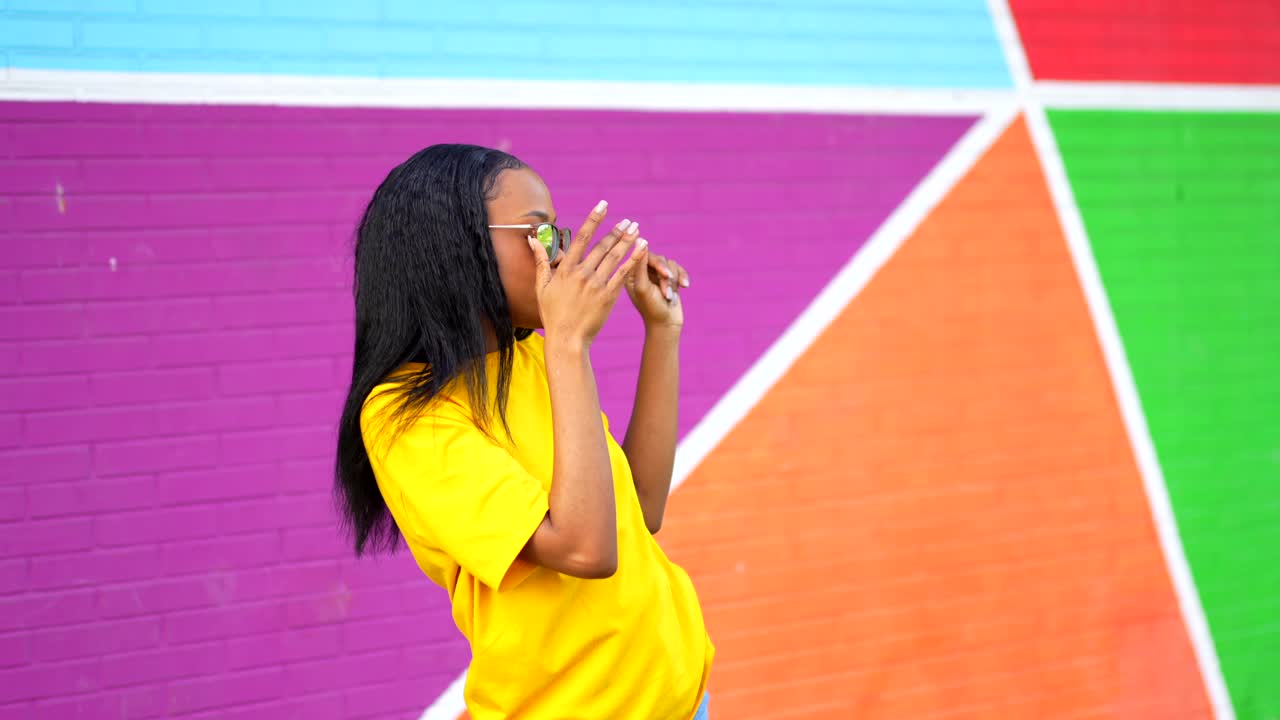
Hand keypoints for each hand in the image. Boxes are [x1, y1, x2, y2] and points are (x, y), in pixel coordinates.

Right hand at [530, 203, 647, 347]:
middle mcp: (581, 273)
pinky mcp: (608, 296)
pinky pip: (623, 274)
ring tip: (636, 229)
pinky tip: (642, 248)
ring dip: (627, 240)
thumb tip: (532, 239)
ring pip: (614, 256)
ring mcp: (596, 284)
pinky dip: (634, 259)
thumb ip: (540, 260)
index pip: (581, 237)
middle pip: (602, 246)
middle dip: (617, 231)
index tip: (603, 206)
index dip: (594, 219)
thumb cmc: (553, 314)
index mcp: (566, 269)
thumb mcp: (541, 286)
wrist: (567, 339)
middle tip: (628, 221)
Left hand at [625, 246, 689, 328]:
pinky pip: (678, 268)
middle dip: (665, 274)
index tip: (664, 273)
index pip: (642, 255)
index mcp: (630, 272)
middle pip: (658, 258)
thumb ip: (640, 264)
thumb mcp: (643, 286)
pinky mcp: (669, 278)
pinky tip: (685, 287)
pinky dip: (682, 278)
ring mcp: (656, 274)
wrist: (666, 325)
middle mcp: (642, 271)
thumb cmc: (651, 308)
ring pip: (670, 264)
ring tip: (670, 296)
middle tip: (668, 284)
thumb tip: (640, 240)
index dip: (655, 262)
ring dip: (673, 281)